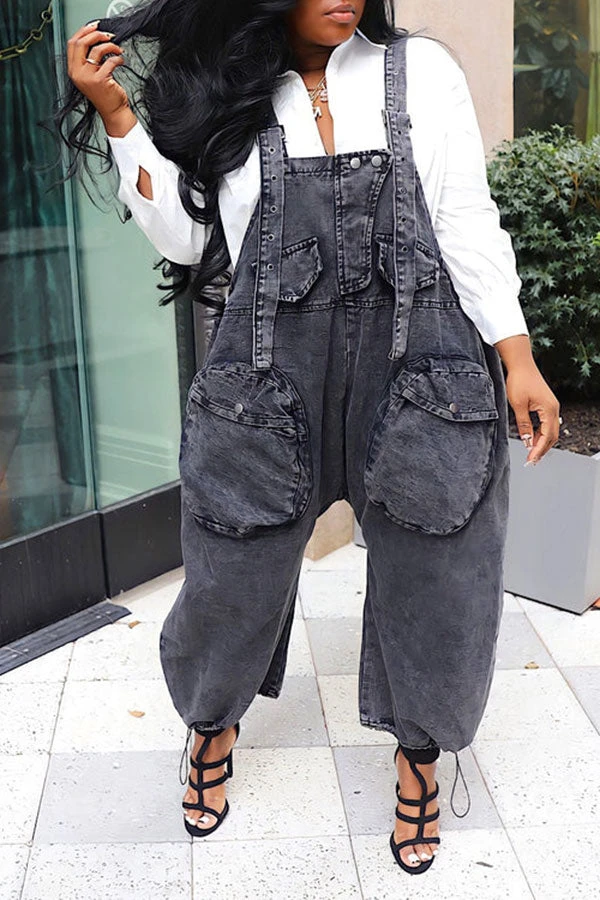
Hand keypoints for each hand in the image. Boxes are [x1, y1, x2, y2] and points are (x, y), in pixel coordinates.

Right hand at [67, 21, 134, 133]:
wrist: (113, 112)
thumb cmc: (105, 94)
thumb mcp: (90, 75)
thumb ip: (88, 59)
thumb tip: (95, 38)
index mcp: (73, 70)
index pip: (72, 43)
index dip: (83, 31)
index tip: (94, 26)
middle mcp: (77, 73)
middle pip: (81, 43)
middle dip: (96, 34)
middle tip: (108, 35)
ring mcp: (87, 77)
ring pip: (96, 49)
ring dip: (110, 46)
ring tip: (118, 50)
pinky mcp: (99, 80)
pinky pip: (110, 61)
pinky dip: (118, 58)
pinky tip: (121, 61)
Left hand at [495, 335, 560, 465]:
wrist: (521, 364)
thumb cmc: (519, 380)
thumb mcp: (518, 405)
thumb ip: (523, 424)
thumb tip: (526, 440)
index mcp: (549, 409)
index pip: (547, 436)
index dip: (539, 449)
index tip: (531, 460)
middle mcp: (554, 408)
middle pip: (552, 435)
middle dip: (542, 449)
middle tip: (532, 461)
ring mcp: (552, 406)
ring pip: (551, 430)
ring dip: (542, 443)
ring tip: (532, 454)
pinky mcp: (547, 404)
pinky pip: (547, 423)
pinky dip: (542, 434)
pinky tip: (533, 439)